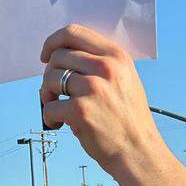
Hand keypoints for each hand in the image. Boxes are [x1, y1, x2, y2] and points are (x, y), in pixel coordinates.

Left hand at [40, 26, 166, 176]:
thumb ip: (101, 64)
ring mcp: (93, 89)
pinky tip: (59, 125)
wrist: (140, 153)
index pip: (73, 32)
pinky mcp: (81, 111)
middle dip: (49, 75)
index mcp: (116, 56)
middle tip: (53, 93)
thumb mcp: (126, 81)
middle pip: (57, 57)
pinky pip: (49, 107)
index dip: (52, 42)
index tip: (45, 56)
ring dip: (46, 95)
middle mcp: (106, 68)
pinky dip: (49, 117)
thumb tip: (65, 55)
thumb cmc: (128, 121)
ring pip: (50, 79)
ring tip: (56, 109)